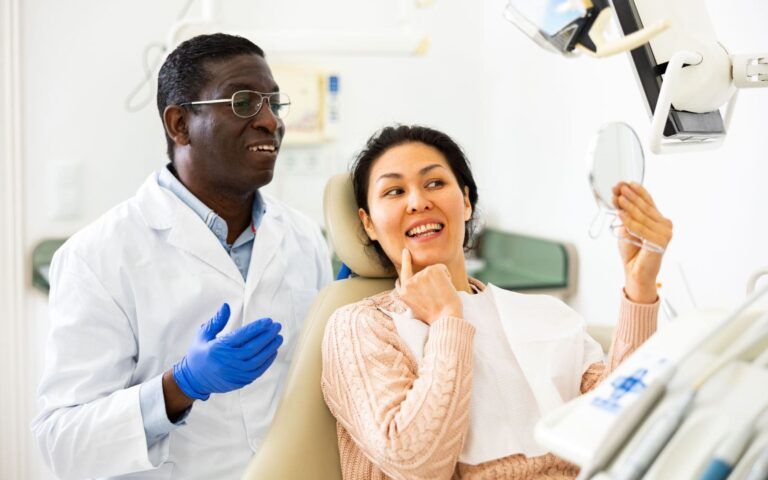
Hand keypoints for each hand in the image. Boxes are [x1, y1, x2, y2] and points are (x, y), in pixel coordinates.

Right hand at [172, 303, 282, 399]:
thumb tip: (226, 306)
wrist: (194, 380)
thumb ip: (216, 321)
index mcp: (218, 348)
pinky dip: (267, 361)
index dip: (257, 327)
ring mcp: (235, 373)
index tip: (269, 321)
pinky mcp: (240, 382)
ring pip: (258, 360)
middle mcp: (228, 361)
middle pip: (253, 347)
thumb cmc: (199, 354)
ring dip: (270, 348)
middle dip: (267, 336)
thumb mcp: (203, 335)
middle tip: (277, 326)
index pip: (242, 336)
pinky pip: (257, 371)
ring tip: (278, 338)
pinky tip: (273, 351)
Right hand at [396, 248, 461, 324]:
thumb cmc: (435, 317)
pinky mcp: (431, 270)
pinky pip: (442, 268)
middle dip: (433, 282)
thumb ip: (415, 294)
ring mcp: (420, 275)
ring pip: (434, 271)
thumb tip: (420, 282)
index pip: (404, 273)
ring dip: (440, 281)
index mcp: (404, 293)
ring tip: (441, 295)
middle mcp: (409, 283)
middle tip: (438, 298)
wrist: (445, 318)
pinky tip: (446, 288)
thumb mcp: (417, 308)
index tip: (406, 251)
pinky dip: (447, 277)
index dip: (406, 261)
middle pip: (424, 274)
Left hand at [612, 182, 672, 303]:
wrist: (635, 271)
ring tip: (617, 198)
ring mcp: (665, 232)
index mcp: (658, 219)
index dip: (637, 191)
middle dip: (630, 196)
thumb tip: (618, 197)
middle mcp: (664, 224)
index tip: (625, 183)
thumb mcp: (626, 228)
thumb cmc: (632, 251)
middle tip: (618, 187)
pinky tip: (621, 213)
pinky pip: (641, 229)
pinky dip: (630, 221)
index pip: (648, 201)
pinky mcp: (662, 241)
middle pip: (644, 207)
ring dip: (628, 206)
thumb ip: (626, 214)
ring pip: (642, 217)